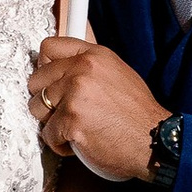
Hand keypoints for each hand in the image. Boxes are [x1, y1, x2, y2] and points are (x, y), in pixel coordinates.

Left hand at [29, 34, 164, 185]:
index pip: (49, 48)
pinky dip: (60, 144)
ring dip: (52, 123)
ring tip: (76, 127)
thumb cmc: (138, 116)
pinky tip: (81, 142)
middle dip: (46, 100)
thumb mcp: (118, 75)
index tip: (49, 81)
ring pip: (37, 108)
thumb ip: (89, 68)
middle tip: (65, 112)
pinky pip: (48, 135)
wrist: (154, 141)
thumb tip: (62, 70)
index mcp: (94, 56)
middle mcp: (83, 70)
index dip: (45, 68)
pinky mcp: (70, 120)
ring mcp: (75, 94)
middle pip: (37, 80)